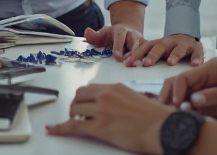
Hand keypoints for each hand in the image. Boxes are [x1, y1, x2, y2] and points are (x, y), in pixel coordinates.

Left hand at [47, 84, 173, 154]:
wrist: (163, 128)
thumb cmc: (157, 118)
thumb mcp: (137, 99)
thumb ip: (121, 100)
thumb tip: (114, 108)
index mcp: (115, 87)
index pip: (91, 88)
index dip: (84, 98)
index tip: (82, 103)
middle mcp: (106, 95)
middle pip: (79, 95)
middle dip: (76, 105)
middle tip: (77, 114)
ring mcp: (101, 110)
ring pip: (75, 109)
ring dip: (72, 116)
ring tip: (76, 123)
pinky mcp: (99, 127)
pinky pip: (73, 126)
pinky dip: (60, 128)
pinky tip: (53, 129)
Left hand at [84, 24, 144, 60]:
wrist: (127, 30)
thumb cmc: (113, 35)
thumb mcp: (103, 33)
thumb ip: (94, 36)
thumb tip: (87, 32)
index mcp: (121, 31)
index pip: (119, 37)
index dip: (118, 47)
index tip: (117, 57)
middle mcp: (132, 35)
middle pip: (134, 42)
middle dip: (133, 52)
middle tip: (129, 63)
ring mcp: (141, 41)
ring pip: (144, 47)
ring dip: (141, 57)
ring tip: (138, 66)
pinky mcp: (147, 47)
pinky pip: (149, 53)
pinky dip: (149, 59)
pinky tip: (146, 68)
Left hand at [126, 34, 202, 67]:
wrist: (187, 37)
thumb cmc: (168, 48)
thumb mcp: (156, 49)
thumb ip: (143, 54)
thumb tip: (125, 62)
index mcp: (157, 43)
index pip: (145, 48)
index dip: (136, 55)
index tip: (127, 63)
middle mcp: (169, 43)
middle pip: (160, 47)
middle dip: (152, 55)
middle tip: (146, 64)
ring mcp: (183, 45)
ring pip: (178, 49)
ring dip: (174, 55)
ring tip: (171, 63)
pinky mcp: (196, 48)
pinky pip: (197, 52)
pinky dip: (197, 58)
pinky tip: (195, 64)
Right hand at [159, 58, 216, 121]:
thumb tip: (194, 100)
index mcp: (210, 69)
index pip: (185, 77)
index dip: (177, 89)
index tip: (176, 104)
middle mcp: (202, 79)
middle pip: (176, 84)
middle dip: (168, 96)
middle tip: (166, 112)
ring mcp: (201, 91)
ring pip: (179, 97)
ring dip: (172, 106)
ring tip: (170, 117)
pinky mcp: (203, 103)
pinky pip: (187, 108)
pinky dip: (181, 114)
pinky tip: (179, 120)